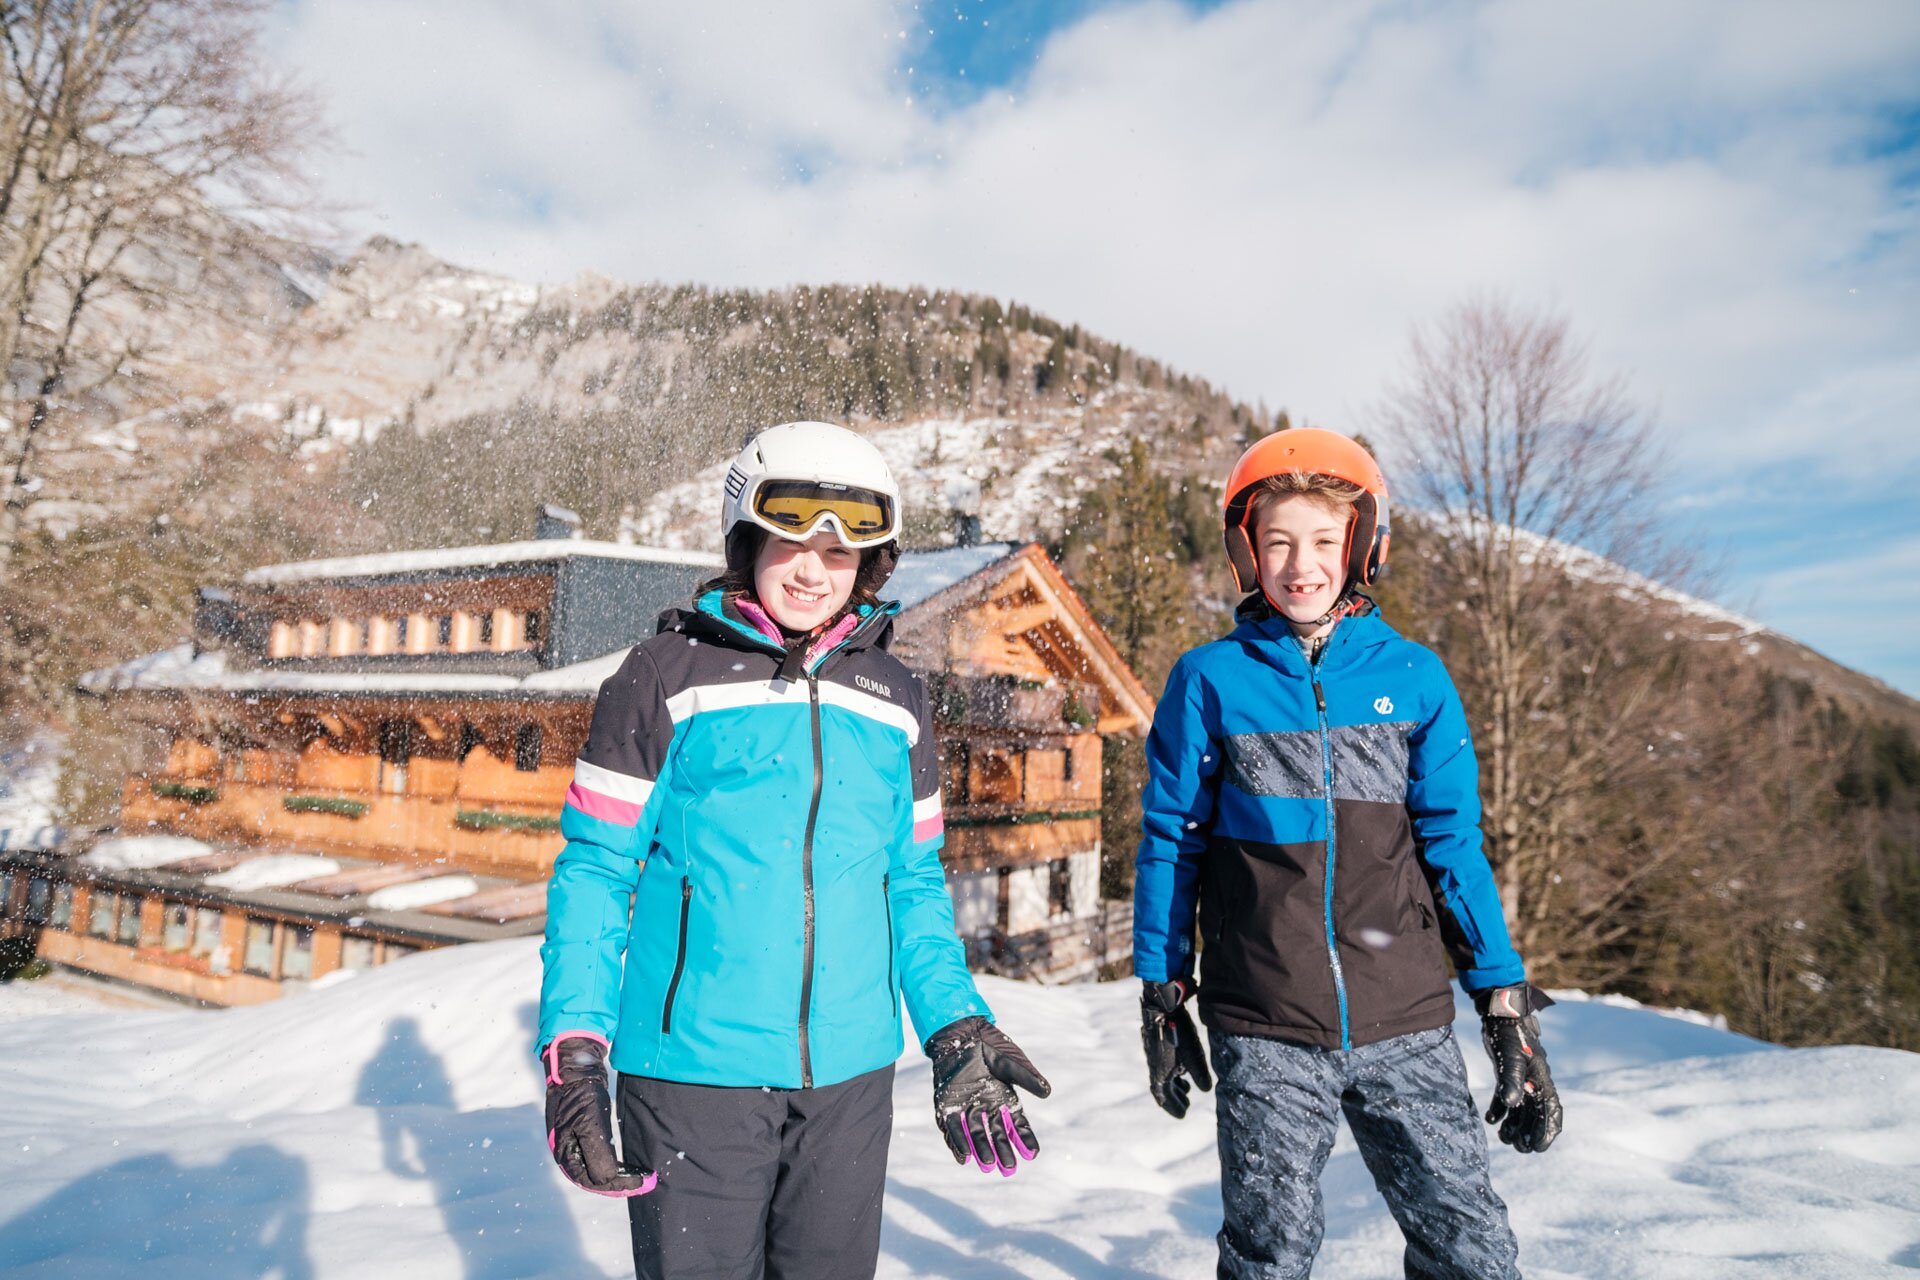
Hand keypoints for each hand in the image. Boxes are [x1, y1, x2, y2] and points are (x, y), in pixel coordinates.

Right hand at [542, 1032, 657, 1195]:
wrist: (576, 1068)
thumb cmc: (581, 1095)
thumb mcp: (590, 1124)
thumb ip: (597, 1155)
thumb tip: (607, 1180)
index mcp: (566, 1155)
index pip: (594, 1181)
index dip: (619, 1186)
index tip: (643, 1183)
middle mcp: (568, 1154)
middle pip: (596, 1179)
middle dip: (622, 1183)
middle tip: (648, 1181)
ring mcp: (574, 1144)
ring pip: (598, 1169)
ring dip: (619, 1175)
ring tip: (642, 1175)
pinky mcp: (582, 1134)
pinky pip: (599, 1156)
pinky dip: (614, 1163)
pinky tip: (628, 1164)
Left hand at [926, 1016, 1050, 1175]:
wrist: (964, 1032)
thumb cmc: (991, 1045)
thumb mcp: (1012, 1062)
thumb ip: (1027, 1078)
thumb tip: (1047, 1092)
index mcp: (1004, 1099)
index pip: (1017, 1125)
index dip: (1025, 1139)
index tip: (1033, 1155)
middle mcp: (986, 1107)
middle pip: (996, 1134)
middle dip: (1003, 1151)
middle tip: (1009, 1169)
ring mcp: (967, 1107)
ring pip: (975, 1134)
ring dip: (981, 1150)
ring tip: (989, 1166)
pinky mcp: (948, 1104)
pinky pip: (952, 1126)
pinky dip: (957, 1141)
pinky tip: (963, 1157)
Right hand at [1141, 978, 1211, 1118]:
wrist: (1162, 1007)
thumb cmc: (1178, 1033)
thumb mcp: (1194, 1056)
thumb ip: (1201, 1075)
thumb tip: (1207, 1090)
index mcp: (1161, 1074)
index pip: (1165, 1097)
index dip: (1174, 1107)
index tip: (1183, 1115)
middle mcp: (1154, 1066)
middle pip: (1162, 1088)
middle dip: (1175, 1097)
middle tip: (1186, 1104)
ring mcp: (1154, 1055)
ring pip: (1163, 1076)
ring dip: (1174, 1085)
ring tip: (1187, 1087)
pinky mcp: (1156, 1045)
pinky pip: (1163, 1065)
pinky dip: (1172, 1072)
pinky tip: (1181, 1066)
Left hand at [1476, 984, 1562, 1153]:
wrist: (1499, 1013)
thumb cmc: (1510, 1034)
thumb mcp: (1510, 1058)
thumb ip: (1510, 1081)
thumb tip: (1510, 1104)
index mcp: (1542, 1080)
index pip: (1552, 1112)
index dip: (1547, 1132)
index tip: (1537, 1148)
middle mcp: (1534, 1082)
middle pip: (1536, 1115)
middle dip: (1529, 1134)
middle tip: (1518, 1148)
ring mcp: (1521, 1078)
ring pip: (1521, 1109)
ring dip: (1514, 1126)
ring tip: (1503, 1139)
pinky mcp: (1507, 1072)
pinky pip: (1506, 1098)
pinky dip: (1499, 1110)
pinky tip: (1490, 1120)